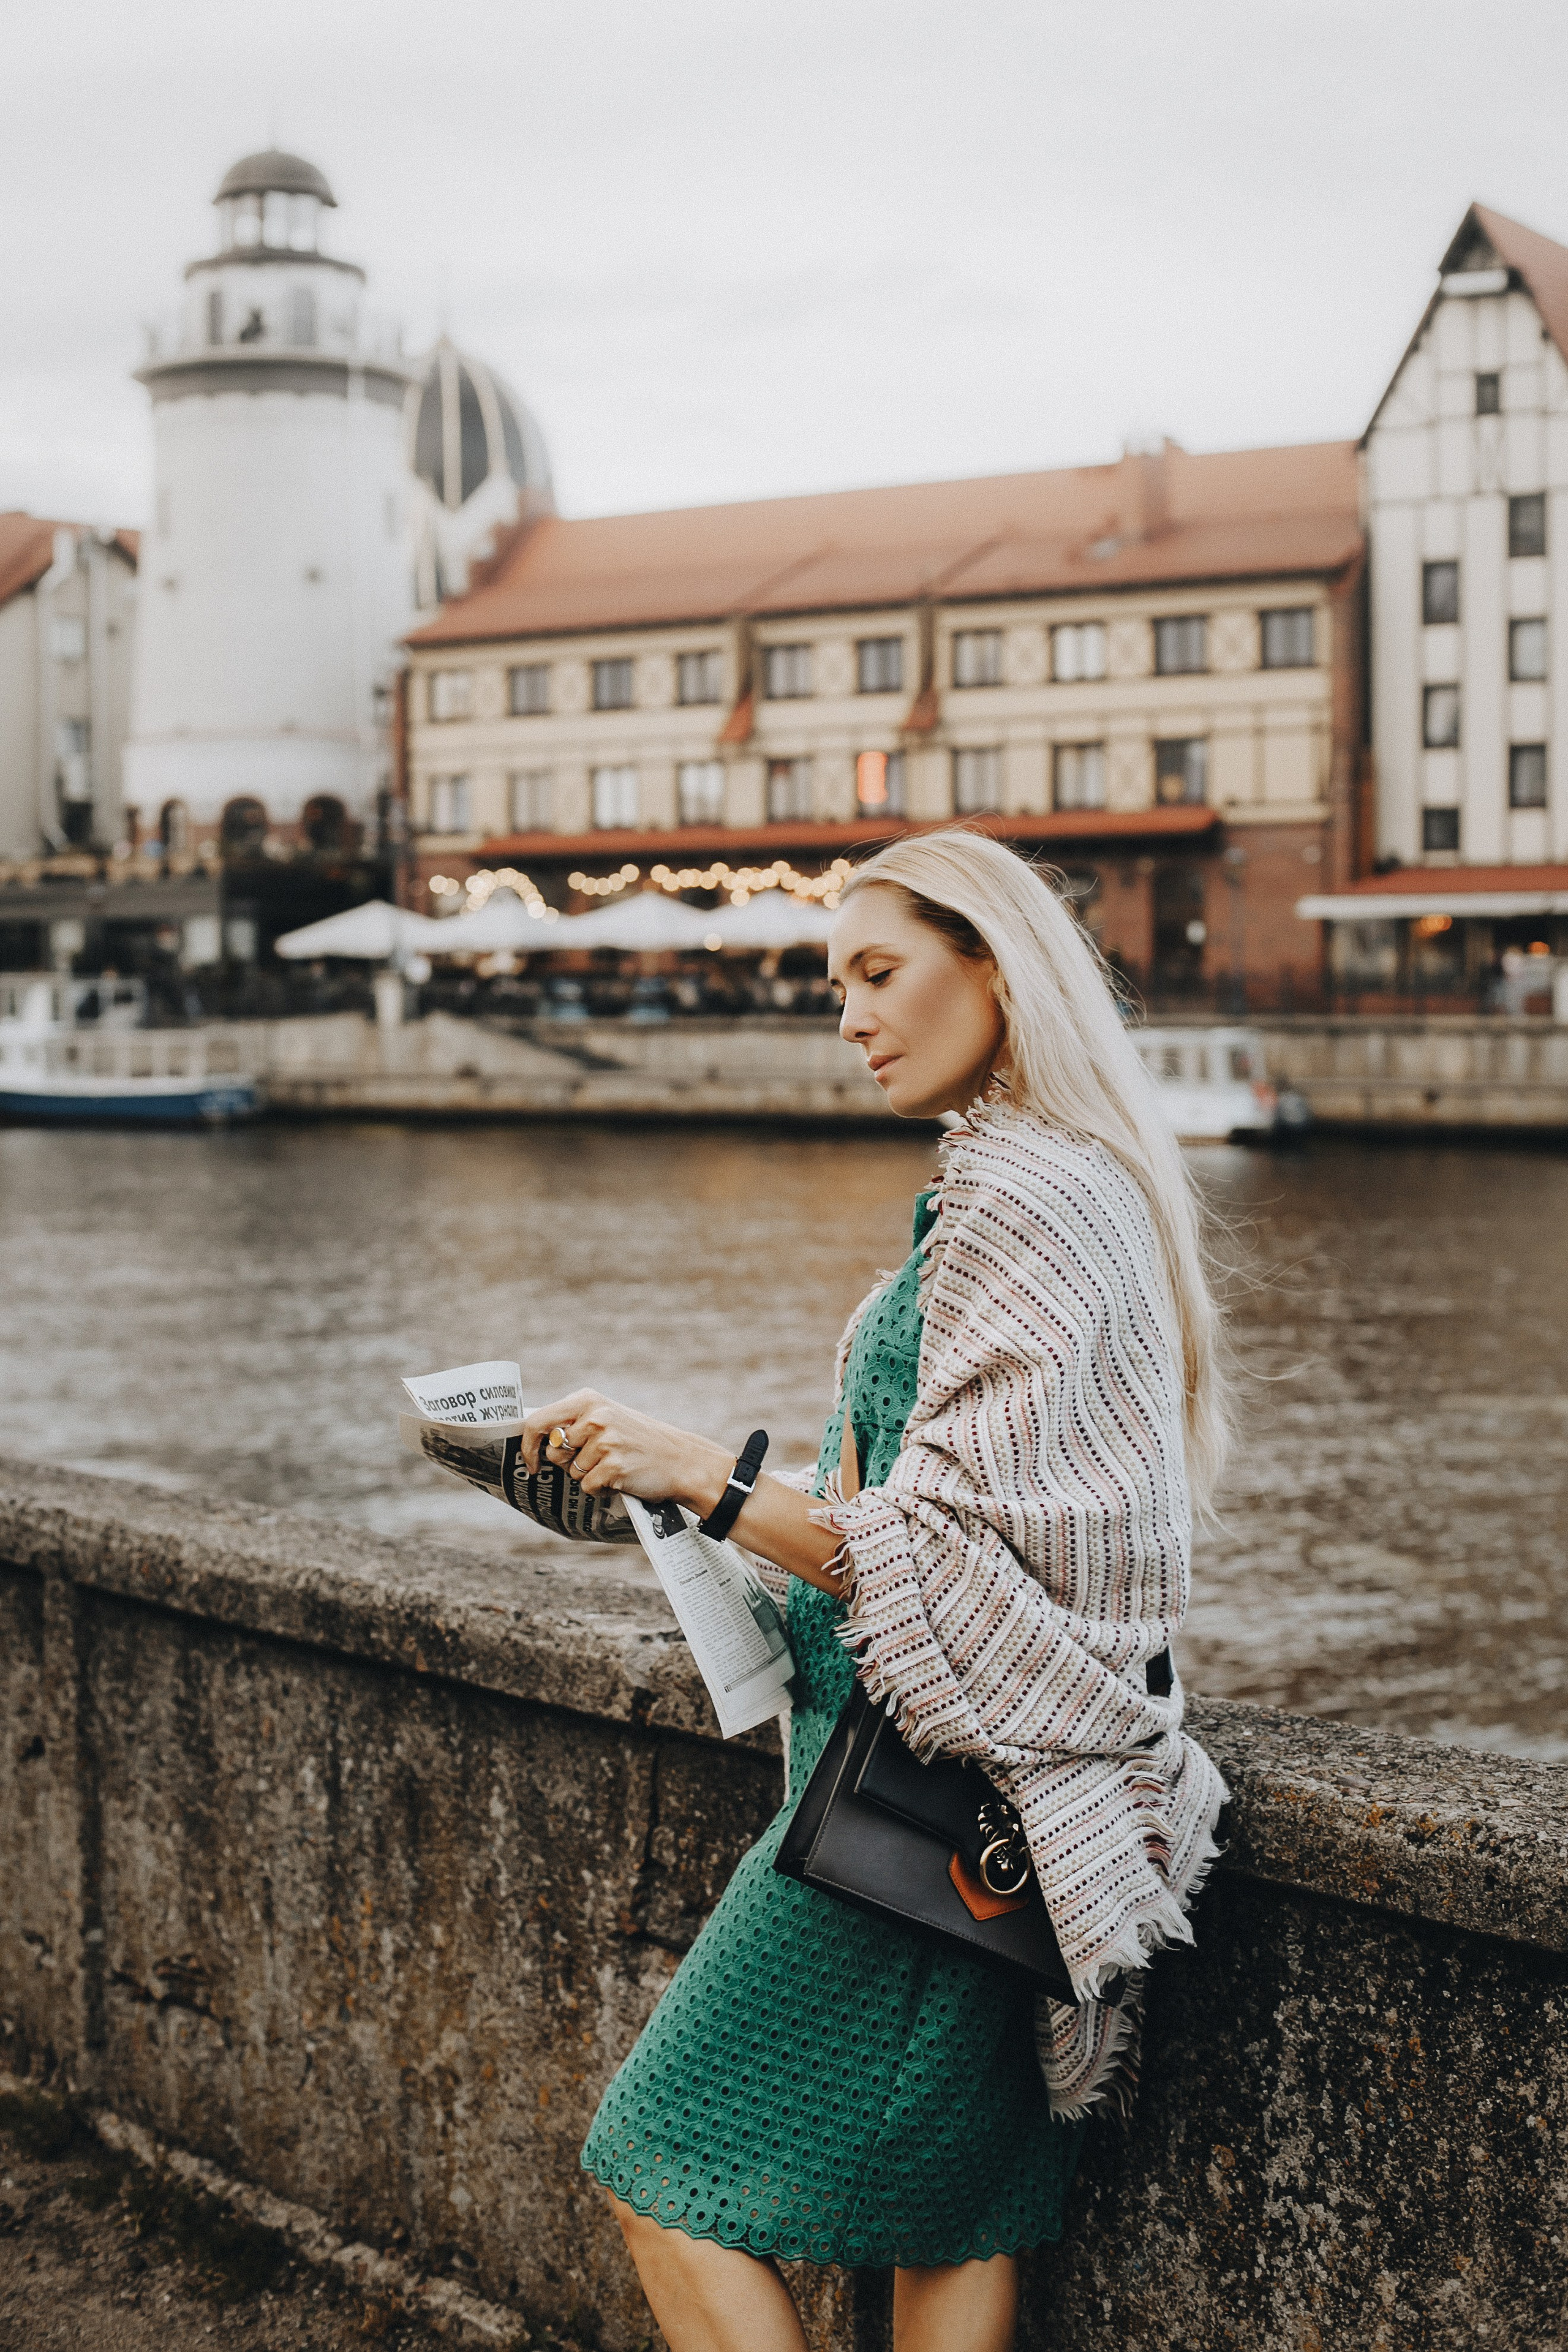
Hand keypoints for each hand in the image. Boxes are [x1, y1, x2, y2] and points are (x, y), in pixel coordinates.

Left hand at [520, 1389, 731, 1513]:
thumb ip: (575, 1422)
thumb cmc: (640, 1441)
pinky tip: (621, 1478)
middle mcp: (595, 1417)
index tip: (530, 1462)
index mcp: (588, 1400)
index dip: (528, 1445)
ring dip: (589, 1475)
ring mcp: (605, 1442)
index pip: (539, 1421)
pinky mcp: (614, 1466)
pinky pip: (588, 1487)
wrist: (682, 1460)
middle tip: (595, 1459)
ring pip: (572, 1472)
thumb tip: (537, 1438)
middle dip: (568, 1462)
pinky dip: (601, 1489)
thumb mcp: (608, 1418)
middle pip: (555, 1451)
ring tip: (615, 1465)